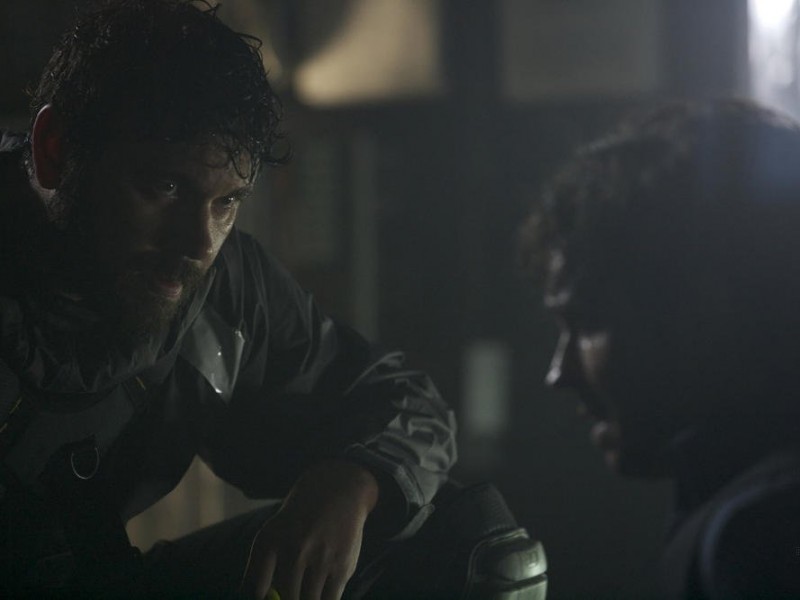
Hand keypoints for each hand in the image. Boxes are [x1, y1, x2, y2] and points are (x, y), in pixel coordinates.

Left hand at [240, 460, 378, 599]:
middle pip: (285, 599)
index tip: (269, 598)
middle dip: (288, 599)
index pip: (255, 589)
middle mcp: (294, 550)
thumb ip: (262, 570)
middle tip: (292, 593)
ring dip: (307, 598)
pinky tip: (322, 590)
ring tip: (307, 589)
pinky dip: (325, 598)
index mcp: (269, 541)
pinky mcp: (342, 566)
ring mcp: (320, 558)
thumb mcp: (274, 533)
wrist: (337, 490)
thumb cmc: (298, 521)